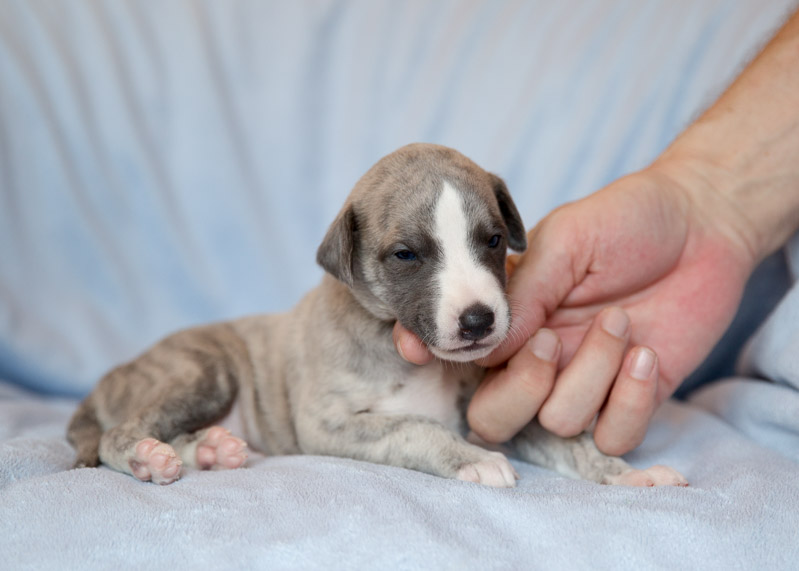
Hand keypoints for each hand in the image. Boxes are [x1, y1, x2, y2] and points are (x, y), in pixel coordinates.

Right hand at [394, 163, 755, 454]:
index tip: (416, 349)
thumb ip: (523, 291)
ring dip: (593, 373)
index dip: (434, 358)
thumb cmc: (626, 220)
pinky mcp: (630, 400)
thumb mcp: (565, 241)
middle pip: (495, 417)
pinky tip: (646, 353)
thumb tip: (484, 343)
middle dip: (521, 388)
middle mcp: (538, 357)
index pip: (460, 355)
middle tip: (552, 340)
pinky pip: (614, 436)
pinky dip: (630, 400)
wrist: (702, 225)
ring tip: (622, 321)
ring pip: (558, 422)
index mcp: (512, 318)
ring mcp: (583, 382)